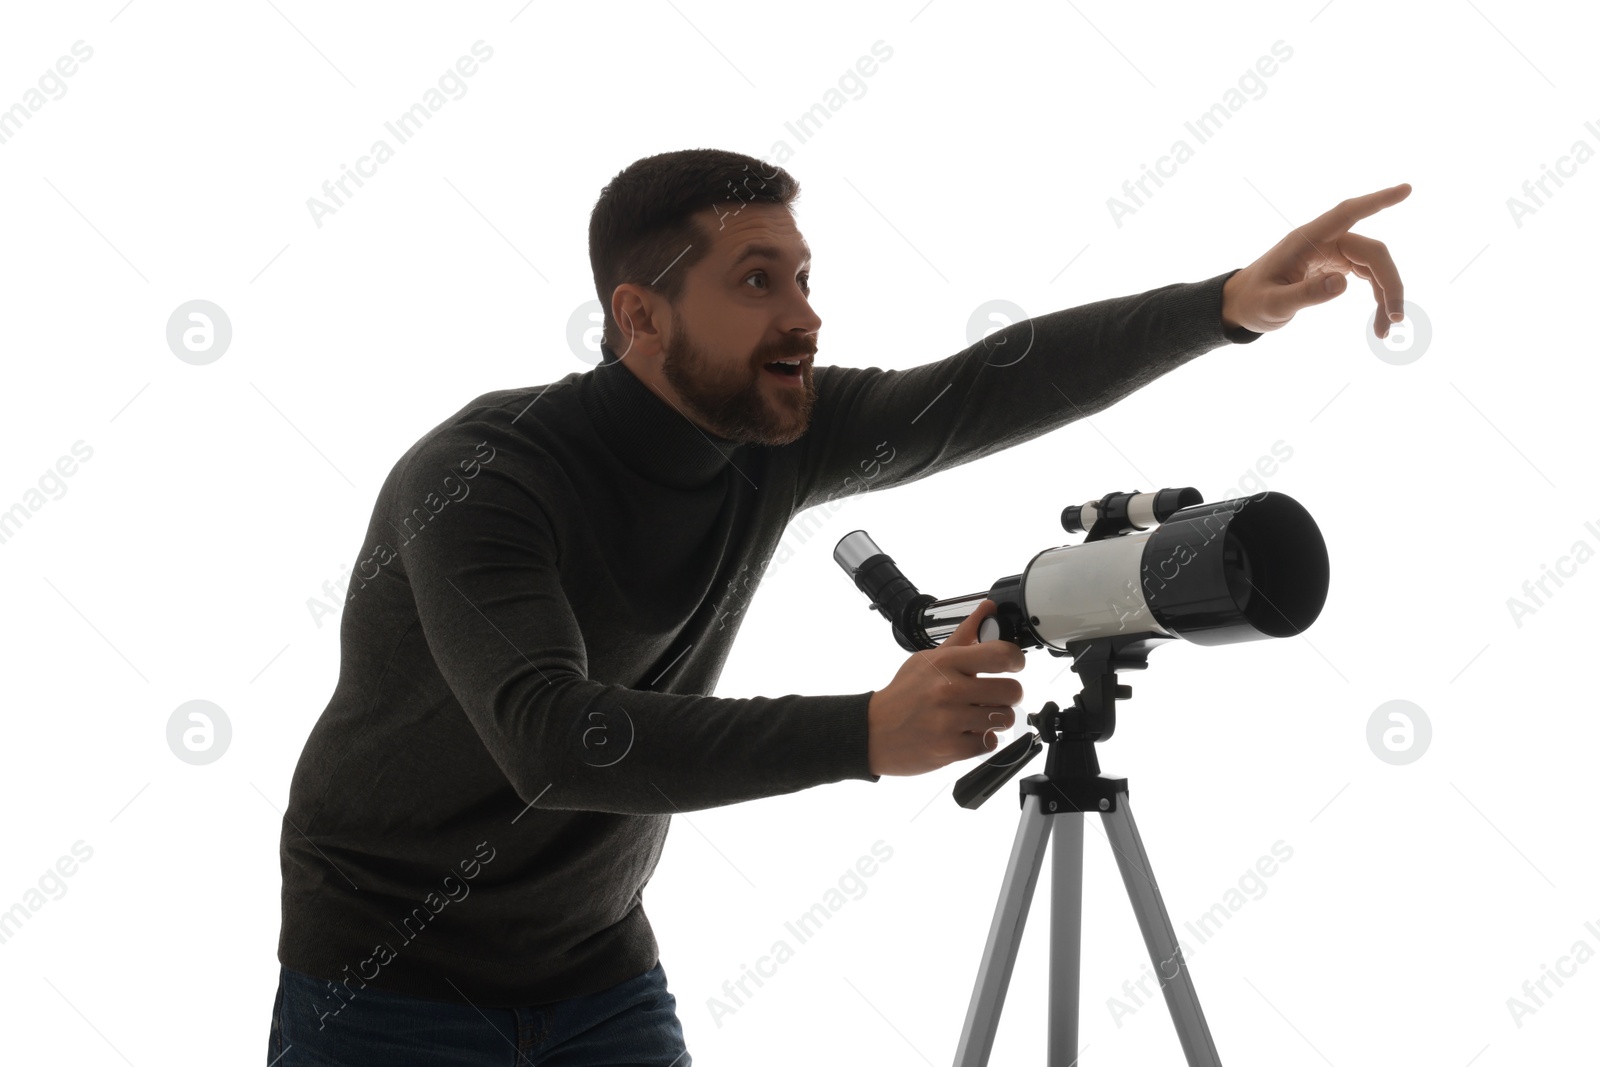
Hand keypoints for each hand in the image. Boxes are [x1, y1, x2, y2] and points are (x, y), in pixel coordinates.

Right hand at [866, 599, 1024, 776]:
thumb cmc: (904, 694)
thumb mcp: (929, 658)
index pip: (1001, 655)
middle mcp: (948, 689)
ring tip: (976, 716)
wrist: (873, 731)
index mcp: (946, 663)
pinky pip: (989, 743)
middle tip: (994, 695)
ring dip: (994, 719)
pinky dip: (981, 740)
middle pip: (1012, 691)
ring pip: (1004, 718)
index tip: (1014, 664)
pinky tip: (965, 732)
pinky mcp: (950, 748)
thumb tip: (988, 609)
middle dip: (1007, 695)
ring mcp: (949, 720)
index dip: (1016, 659)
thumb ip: (964, 636)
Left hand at [1221, 183, 1411, 339]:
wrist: (1240, 305)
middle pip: (1372, 252)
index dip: (1377, 201)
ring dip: (1385, 294)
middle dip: (1389, 283)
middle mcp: (1322, 241)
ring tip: (1385, 329)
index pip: (1347, 213)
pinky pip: (1366, 275)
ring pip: (1373, 265)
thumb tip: (1342, 284)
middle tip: (1394, 318)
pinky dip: (1376, 296)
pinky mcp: (1335, 265)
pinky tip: (1379, 319)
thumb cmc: (1252, 302)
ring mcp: (1331, 252)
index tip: (1406, 190)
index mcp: (1305, 240)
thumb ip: (1305, 294)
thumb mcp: (1273, 305)